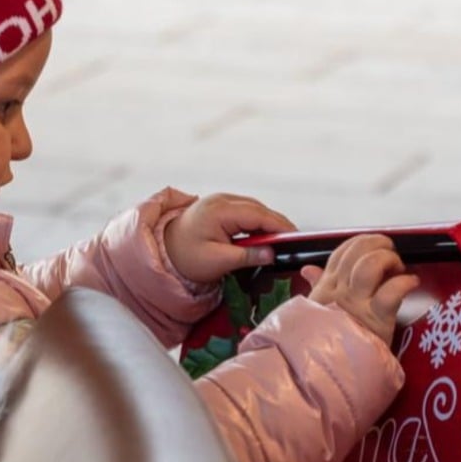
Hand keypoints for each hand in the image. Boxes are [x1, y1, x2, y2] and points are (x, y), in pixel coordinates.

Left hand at [164, 193, 296, 284]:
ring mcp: (222, 200)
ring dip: (268, 224)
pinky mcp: (222, 206)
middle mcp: (222, 200)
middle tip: (293, 243)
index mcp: (220, 211)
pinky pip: (247, 211)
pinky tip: (263, 236)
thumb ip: (246, 256)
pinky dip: (258, 222)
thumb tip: (271, 254)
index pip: (258, 215)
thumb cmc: (185, 256)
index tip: (296, 237)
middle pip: (259, 209)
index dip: (279, 226)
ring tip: (280, 241)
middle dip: (277, 225)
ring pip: (255, 209)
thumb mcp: (217, 261)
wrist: (164, 249)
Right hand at [302, 234, 419, 344]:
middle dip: (378, 244)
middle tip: (391, 254)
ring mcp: (358, 303)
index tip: (374, 247)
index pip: (342, 252)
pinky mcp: (377, 318)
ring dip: (389, 259)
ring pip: (371, 264)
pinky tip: (411, 283)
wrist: (331, 371)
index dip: (361, 242)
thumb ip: (316, 286)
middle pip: (358, 251)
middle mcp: (340, 289)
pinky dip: (406, 282)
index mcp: (327, 286)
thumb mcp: (317, 311)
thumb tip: (308, 269)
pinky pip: (392, 290)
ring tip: (399, 268)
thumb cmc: (328, 342)